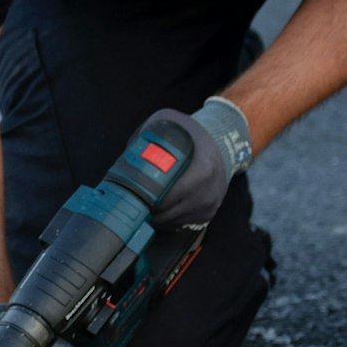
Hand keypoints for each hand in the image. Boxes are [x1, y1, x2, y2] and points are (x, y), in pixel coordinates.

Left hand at [144, 98, 250, 229]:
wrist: (221, 141)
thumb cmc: (189, 133)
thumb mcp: (168, 123)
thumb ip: (146, 136)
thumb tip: (125, 160)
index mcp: (202, 170)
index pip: (168, 198)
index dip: (146, 200)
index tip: (132, 197)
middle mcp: (209, 192)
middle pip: (170, 214)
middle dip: (148, 212)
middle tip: (132, 206)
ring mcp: (211, 204)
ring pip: (175, 222)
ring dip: (158, 219)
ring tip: (142, 208)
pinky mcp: (209, 212)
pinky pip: (184, 223)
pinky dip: (169, 220)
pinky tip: (159, 211)